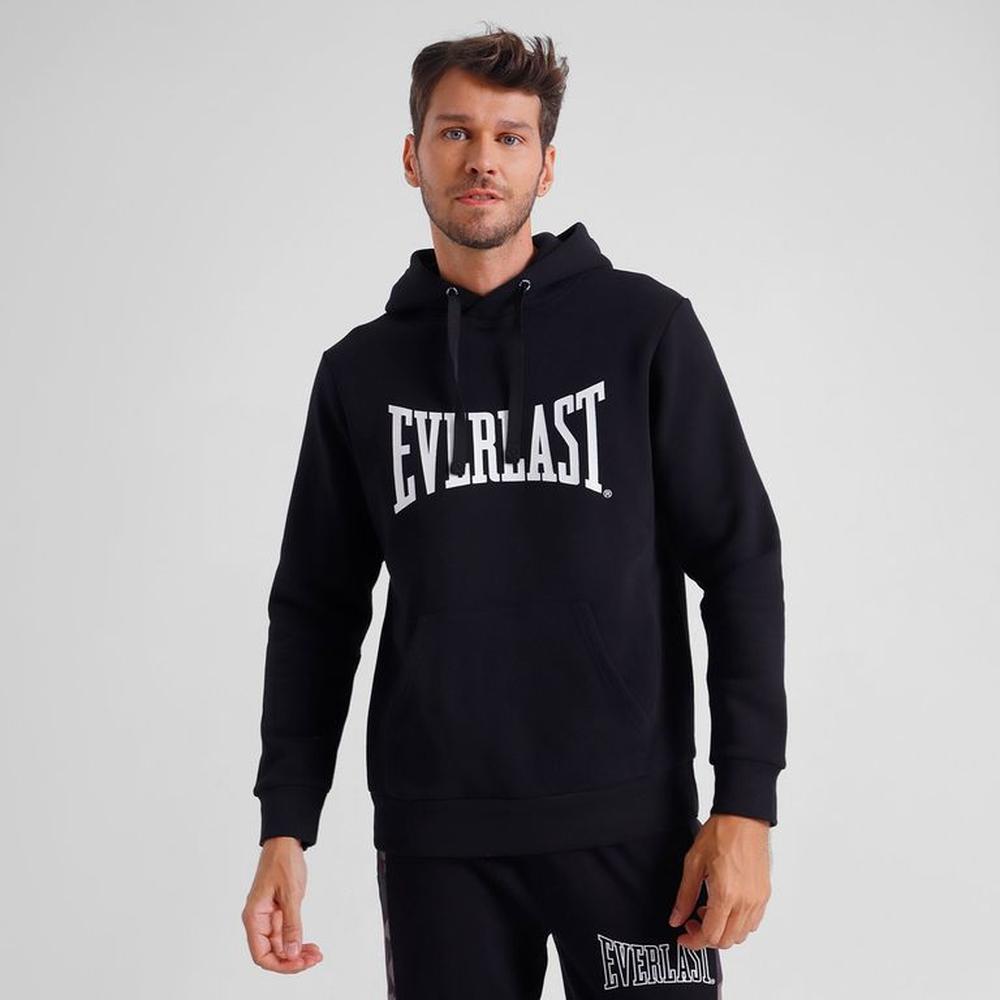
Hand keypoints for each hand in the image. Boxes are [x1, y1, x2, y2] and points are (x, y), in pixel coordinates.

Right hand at [242, 836, 323, 972]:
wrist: (285, 841)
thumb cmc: (282, 861)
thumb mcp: (290, 893)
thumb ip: (291, 925)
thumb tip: (291, 953)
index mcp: (254, 916)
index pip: (261, 954)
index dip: (280, 964)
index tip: (300, 963)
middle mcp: (258, 920)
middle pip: (272, 953)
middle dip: (292, 960)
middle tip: (314, 959)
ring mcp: (268, 917)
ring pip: (280, 945)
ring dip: (297, 952)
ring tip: (316, 953)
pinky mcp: (278, 912)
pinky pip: (286, 934)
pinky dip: (298, 940)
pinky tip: (310, 944)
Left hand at [668, 813, 771, 949]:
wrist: (744, 816)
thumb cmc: (720, 833)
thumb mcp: (693, 862)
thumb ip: (684, 896)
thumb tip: (676, 918)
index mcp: (726, 894)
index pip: (710, 936)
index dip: (693, 941)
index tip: (683, 937)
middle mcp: (746, 902)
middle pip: (726, 941)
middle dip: (706, 937)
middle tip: (692, 921)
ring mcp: (758, 899)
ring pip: (741, 935)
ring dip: (722, 931)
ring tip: (707, 910)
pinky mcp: (765, 894)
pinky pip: (752, 922)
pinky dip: (737, 924)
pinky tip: (724, 907)